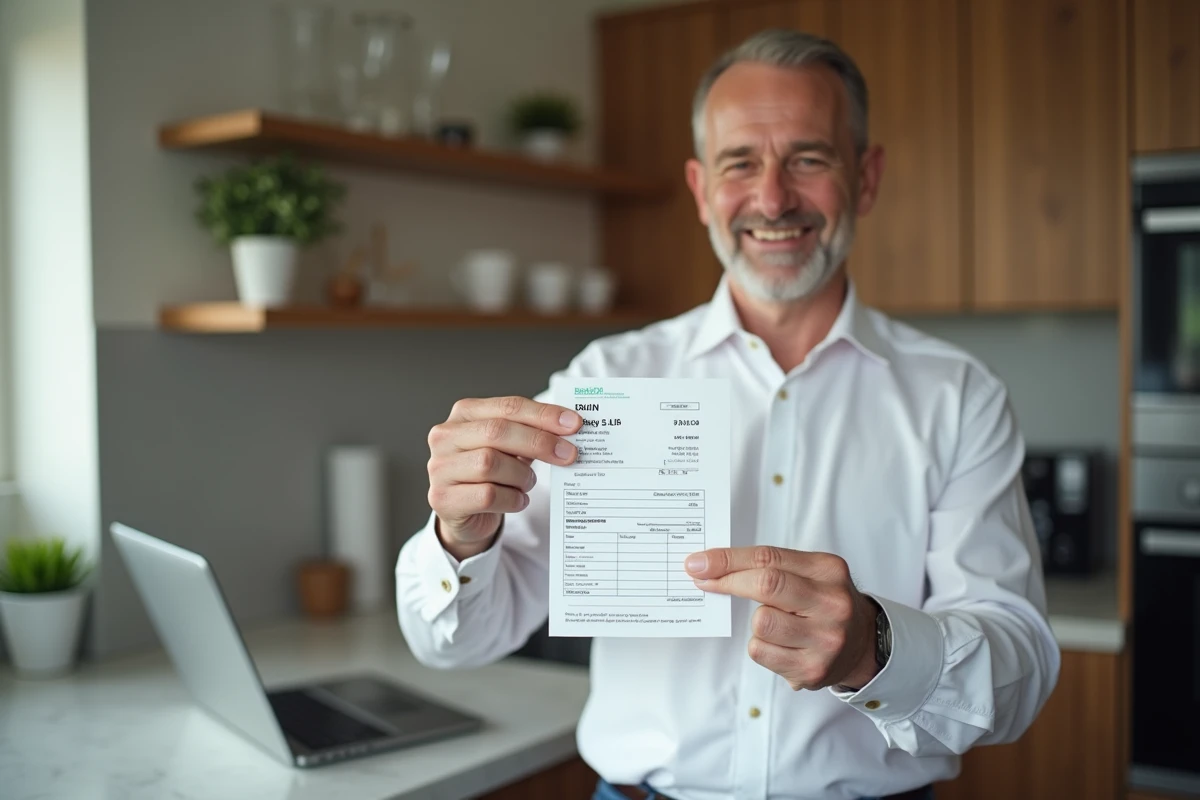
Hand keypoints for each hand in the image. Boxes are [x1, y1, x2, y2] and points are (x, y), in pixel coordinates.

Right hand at [427, 396, 581, 559]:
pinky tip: (519, 499)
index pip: (508, 407)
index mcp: (464, 413)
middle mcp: (445, 436)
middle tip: (569, 454)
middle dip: (538, 442)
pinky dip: (512, 498)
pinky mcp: (443, 499)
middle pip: (497, 432)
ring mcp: (440, 468)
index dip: (543, 414)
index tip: (574, 424)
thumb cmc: (491, 473)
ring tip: (529, 482)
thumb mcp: (508, 447)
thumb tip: (569, 427)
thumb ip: (530, 432)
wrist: (464, 513)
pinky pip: (487, 495)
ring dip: (522, 475)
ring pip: (490, 464)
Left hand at [685, 546, 879, 690]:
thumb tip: (712, 567)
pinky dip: (762, 646)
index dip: (728, 560)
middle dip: (728, 581)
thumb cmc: (825, 603)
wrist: (864, 645)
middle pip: (766, 585)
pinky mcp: (811, 670)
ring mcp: (824, 640)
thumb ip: (770, 566)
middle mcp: (832, 604)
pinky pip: (761, 652)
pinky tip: (782, 646)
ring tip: (778, 624)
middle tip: (705, 580)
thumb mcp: (811, 573)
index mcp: (829, 571)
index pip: (769, 558)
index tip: (700, 562)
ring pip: (761, 623)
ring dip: (757, 622)